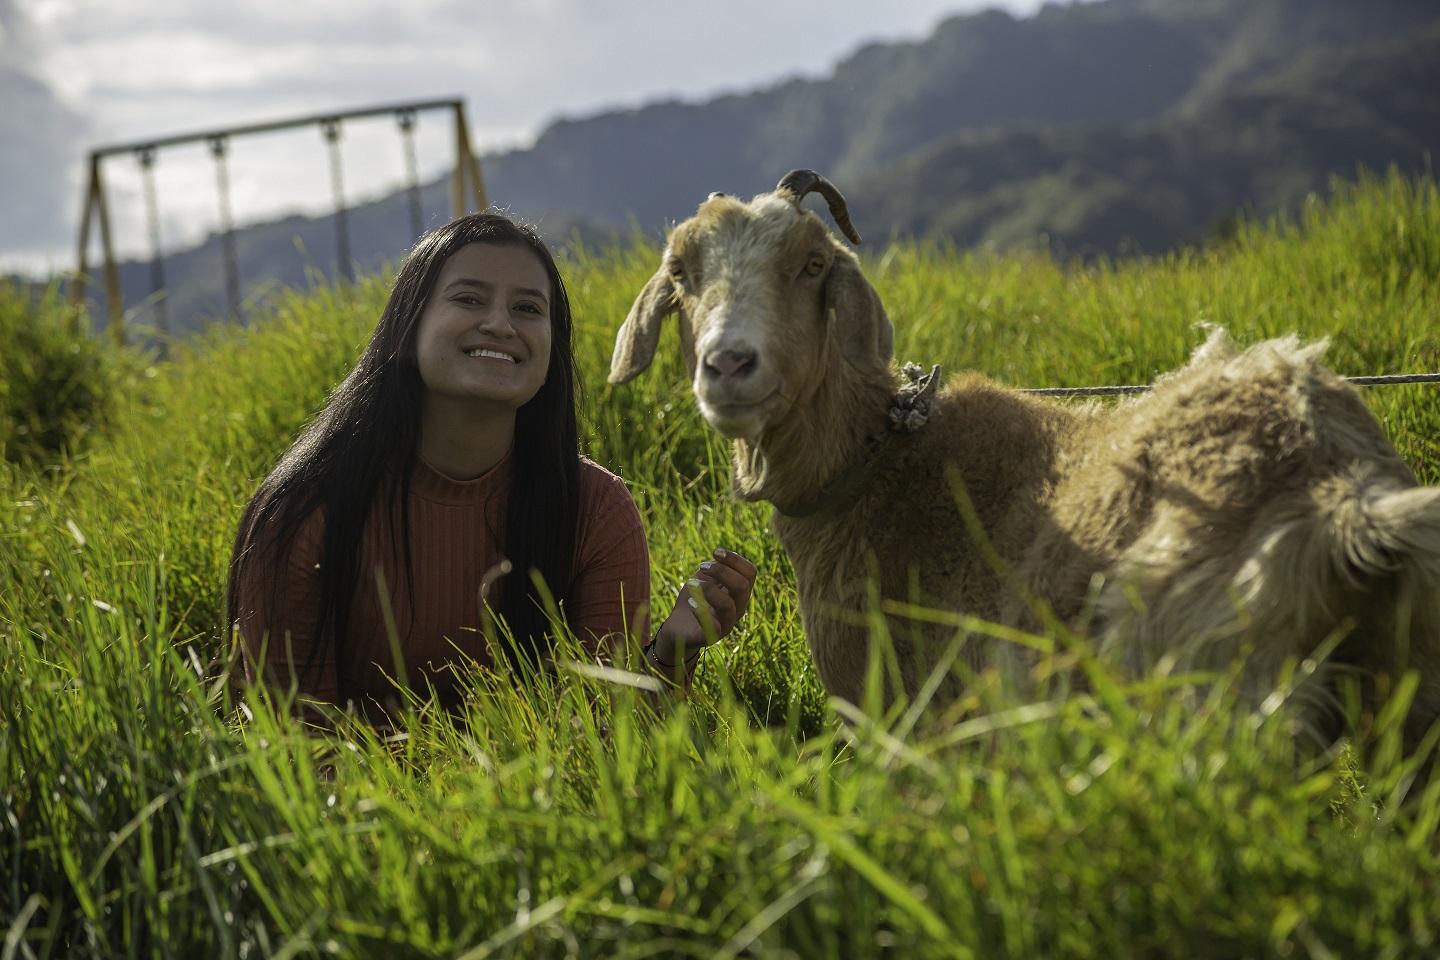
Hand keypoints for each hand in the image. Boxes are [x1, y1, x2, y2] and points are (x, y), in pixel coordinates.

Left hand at [650, 548, 757, 670]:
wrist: (678, 627)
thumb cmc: (695, 598)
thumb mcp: (705, 578)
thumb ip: (716, 568)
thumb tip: (720, 556)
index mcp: (740, 592)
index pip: (750, 573)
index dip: (735, 559)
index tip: (715, 552)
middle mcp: (738, 608)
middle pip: (742, 586)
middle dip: (721, 571)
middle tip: (701, 566)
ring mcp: (726, 624)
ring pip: (728, 605)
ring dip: (708, 590)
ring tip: (690, 584)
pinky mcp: (710, 637)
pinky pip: (712, 626)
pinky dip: (701, 611)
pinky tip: (690, 603)